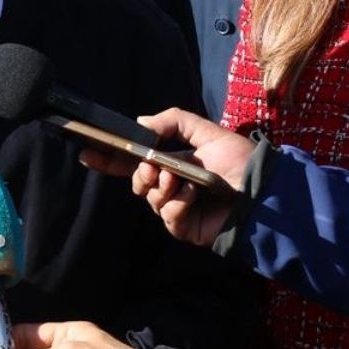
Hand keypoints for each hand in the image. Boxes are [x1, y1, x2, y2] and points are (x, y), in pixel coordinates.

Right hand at [79, 108, 253, 245]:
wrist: (261, 192)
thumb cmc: (238, 162)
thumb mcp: (207, 132)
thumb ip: (174, 121)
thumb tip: (140, 122)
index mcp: (174, 162)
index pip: (136, 161)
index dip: (111, 159)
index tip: (87, 152)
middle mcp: (173, 185)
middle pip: (137, 181)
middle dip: (140, 173)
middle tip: (153, 167)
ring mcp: (177, 208)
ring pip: (150, 198)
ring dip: (161, 186)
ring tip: (180, 180)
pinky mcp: (184, 227)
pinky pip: (167, 215)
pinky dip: (177, 203)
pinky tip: (193, 195)